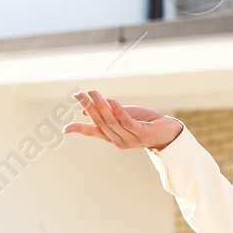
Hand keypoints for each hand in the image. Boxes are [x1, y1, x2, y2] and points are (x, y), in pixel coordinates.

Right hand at [64, 89, 182, 149]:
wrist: (168, 133)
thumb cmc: (144, 123)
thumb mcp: (122, 117)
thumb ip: (106, 115)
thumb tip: (85, 111)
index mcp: (112, 137)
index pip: (92, 132)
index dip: (79, 129)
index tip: (64, 129)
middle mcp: (118, 140)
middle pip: (100, 122)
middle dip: (88, 107)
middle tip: (79, 94)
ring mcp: (129, 138)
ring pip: (111, 121)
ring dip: (100, 105)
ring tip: (92, 92)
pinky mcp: (140, 133)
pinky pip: (126, 122)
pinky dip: (118, 111)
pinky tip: (111, 100)